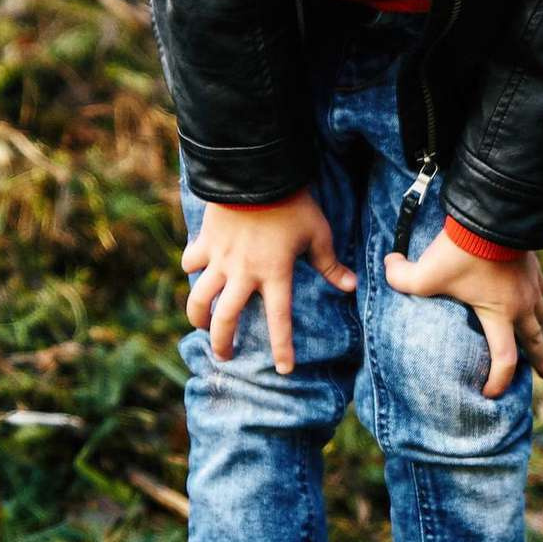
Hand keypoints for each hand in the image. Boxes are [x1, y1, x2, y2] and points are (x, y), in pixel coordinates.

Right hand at [183, 191, 355, 373]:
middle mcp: (244, 273)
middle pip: (226, 319)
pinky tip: (195, 271)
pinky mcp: (205, 241)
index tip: (283, 370)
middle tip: (226, 356)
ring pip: (199, 298)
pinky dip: (192, 268)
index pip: (279, 321)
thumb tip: (351, 286)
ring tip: (201, 324)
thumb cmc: (294, 203)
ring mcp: (220, 258)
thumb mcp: (318, 233)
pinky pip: (191, 261)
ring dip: (198, 316)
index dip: (281, 348)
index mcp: (275, 274)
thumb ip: (330, 264)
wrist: (257, 172)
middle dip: (223, 343)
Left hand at [383, 227, 542, 399]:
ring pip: (541, 315)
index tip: (490, 393)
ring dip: (538, 329)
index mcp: (500, 315)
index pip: (505, 360)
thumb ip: (400, 277)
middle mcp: (522, 305)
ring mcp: (532, 286)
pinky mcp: (533, 267)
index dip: (498, 381)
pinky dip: (537, 301)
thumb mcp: (426, 271)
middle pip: (536, 341)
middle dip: (542, 362)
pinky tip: (533, 299)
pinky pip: (540, 291)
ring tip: (537, 338)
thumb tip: (388, 267)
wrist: (493, 214)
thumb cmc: (462, 249)